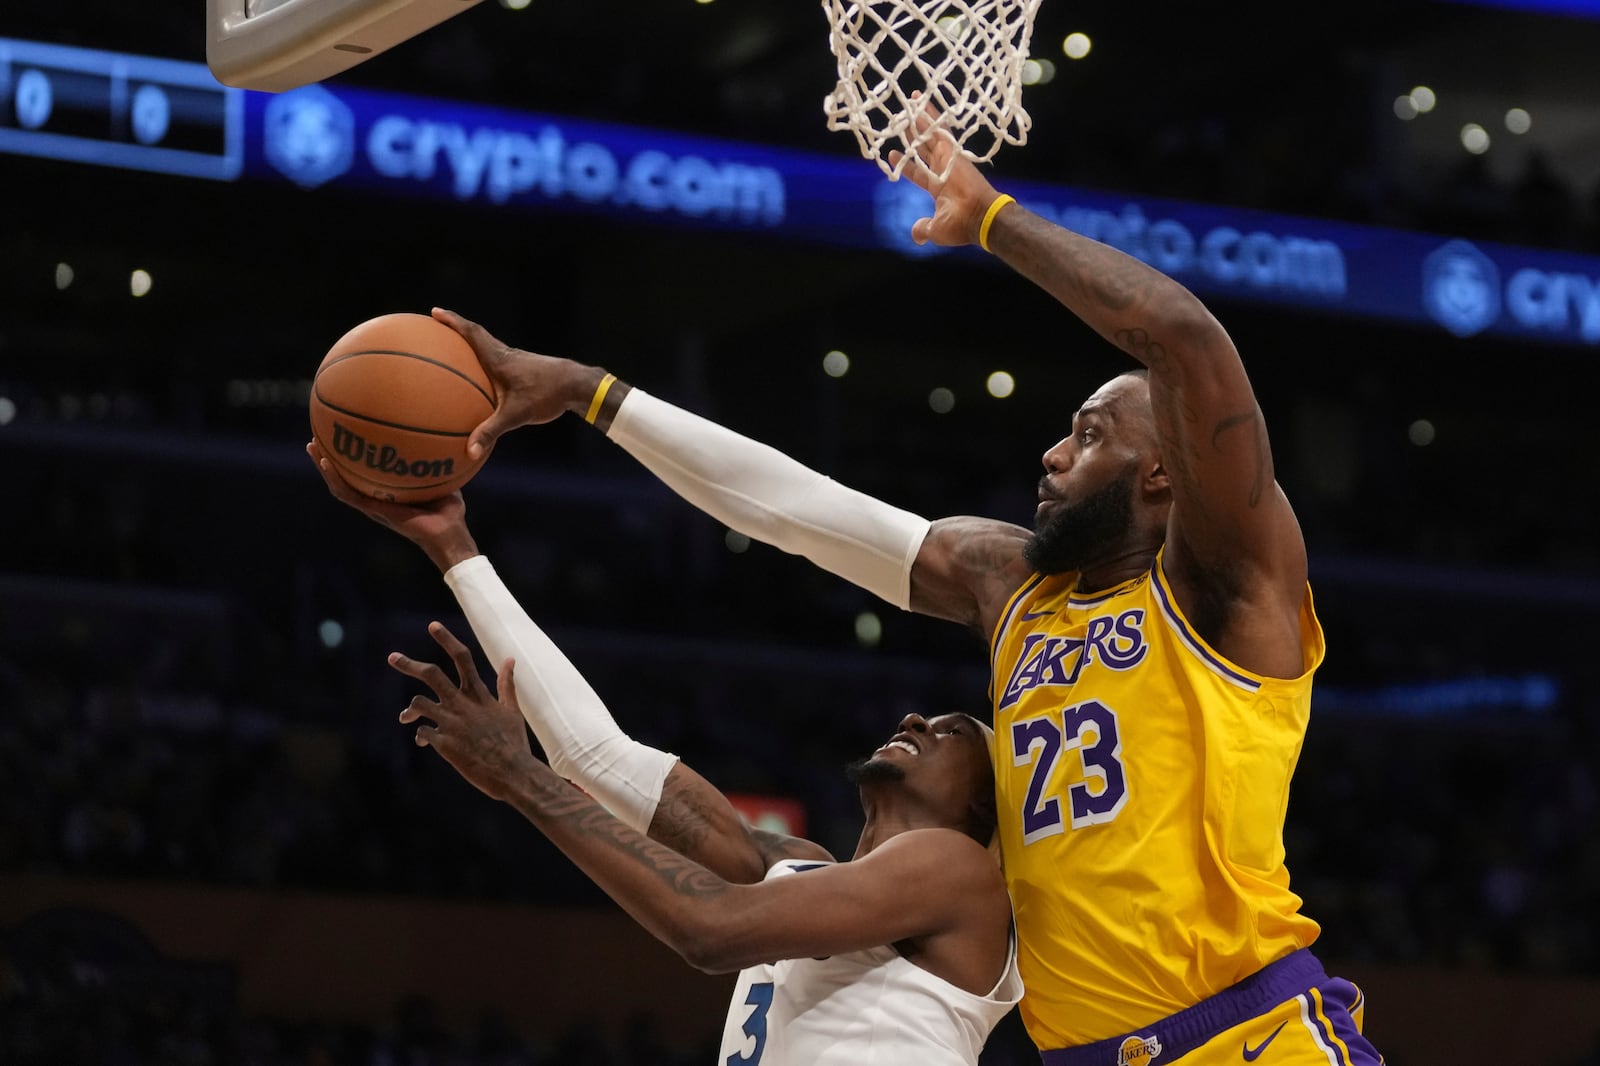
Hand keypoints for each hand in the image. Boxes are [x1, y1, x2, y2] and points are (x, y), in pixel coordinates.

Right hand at [306, 440, 476, 570]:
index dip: (349, 460)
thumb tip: (442, 438)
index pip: (362, 476)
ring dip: (324, 467)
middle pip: (344, 479)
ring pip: (339, 486)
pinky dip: (335, 478)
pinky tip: (326, 461)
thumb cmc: (449, 512)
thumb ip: (436, 462)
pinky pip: (349, 494)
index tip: (340, 438)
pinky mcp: (374, 511)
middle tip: (317, 438)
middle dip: (329, 459)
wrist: (449, 534)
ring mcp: (372, 507)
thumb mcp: (441, 478)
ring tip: (312, 446)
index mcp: (387, 495)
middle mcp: (375, 501)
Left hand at [390, 621, 534, 801]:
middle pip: (431, 675)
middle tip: (392, 657)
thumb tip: (510, 659)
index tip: (432, 626)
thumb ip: (507, 684)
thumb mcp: (512, 710)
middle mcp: (462, 705)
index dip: (447, 639)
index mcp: (479, 694)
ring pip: (419, 703)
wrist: (512, 773)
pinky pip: (422, 733)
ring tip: (405, 717)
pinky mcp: (443, 743)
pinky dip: (420, 735)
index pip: (462, 658)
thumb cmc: (514, 742)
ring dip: (410, 709)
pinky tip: (423, 741)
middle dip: (409, 664)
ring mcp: (451, 723)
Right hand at [431, 308, 593, 459]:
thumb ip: (491, 432)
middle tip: (438, 323)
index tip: (434, 312)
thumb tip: (469, 451)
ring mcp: (516, 359)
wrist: (577, 386)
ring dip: (471, 342)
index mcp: (499, 358)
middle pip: (478, 335)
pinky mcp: (524, 368)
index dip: (453, 322)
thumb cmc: (547, 395)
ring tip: (454, 347)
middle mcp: (506, 354)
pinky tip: (485, 375)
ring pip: (488, 345)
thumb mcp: (516, 415)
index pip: (472, 334)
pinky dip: (485, 359)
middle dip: (456, 328)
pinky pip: (498, 358)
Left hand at [886, 94, 1001, 247]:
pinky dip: (930, 116)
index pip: (918, 172)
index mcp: (939, 187)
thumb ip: (924, 229)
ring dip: (920, 118)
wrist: (979, 217)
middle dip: (912, 134)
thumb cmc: (960, 226)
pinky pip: (938, 129)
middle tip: (901, 119)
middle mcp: (943, 170)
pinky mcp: (952, 151)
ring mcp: (948, 159)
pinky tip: (919, 102)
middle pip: (924, 147)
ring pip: (930, 134)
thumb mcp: (936, 230)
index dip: (905, 163)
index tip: (892, 154)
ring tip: (910, 100)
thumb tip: (917, 235)